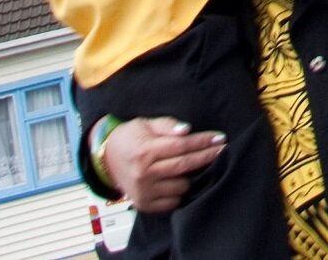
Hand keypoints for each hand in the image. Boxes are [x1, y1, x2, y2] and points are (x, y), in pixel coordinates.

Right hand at [99, 117, 223, 211]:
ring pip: (182, 186)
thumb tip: (187, 130)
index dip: (203, 142)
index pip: (181, 146)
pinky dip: (180, 191)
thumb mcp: (145, 124)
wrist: (106, 159)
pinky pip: (173, 201)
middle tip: (222, 149)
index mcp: (145, 152)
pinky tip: (179, 180)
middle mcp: (144, 174)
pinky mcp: (144, 204)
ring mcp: (144, 192)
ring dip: (191, 176)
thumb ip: (167, 125)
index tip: (220, 138)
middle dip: (207, 156)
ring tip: (191, 165)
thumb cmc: (130, 138)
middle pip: (184, 166)